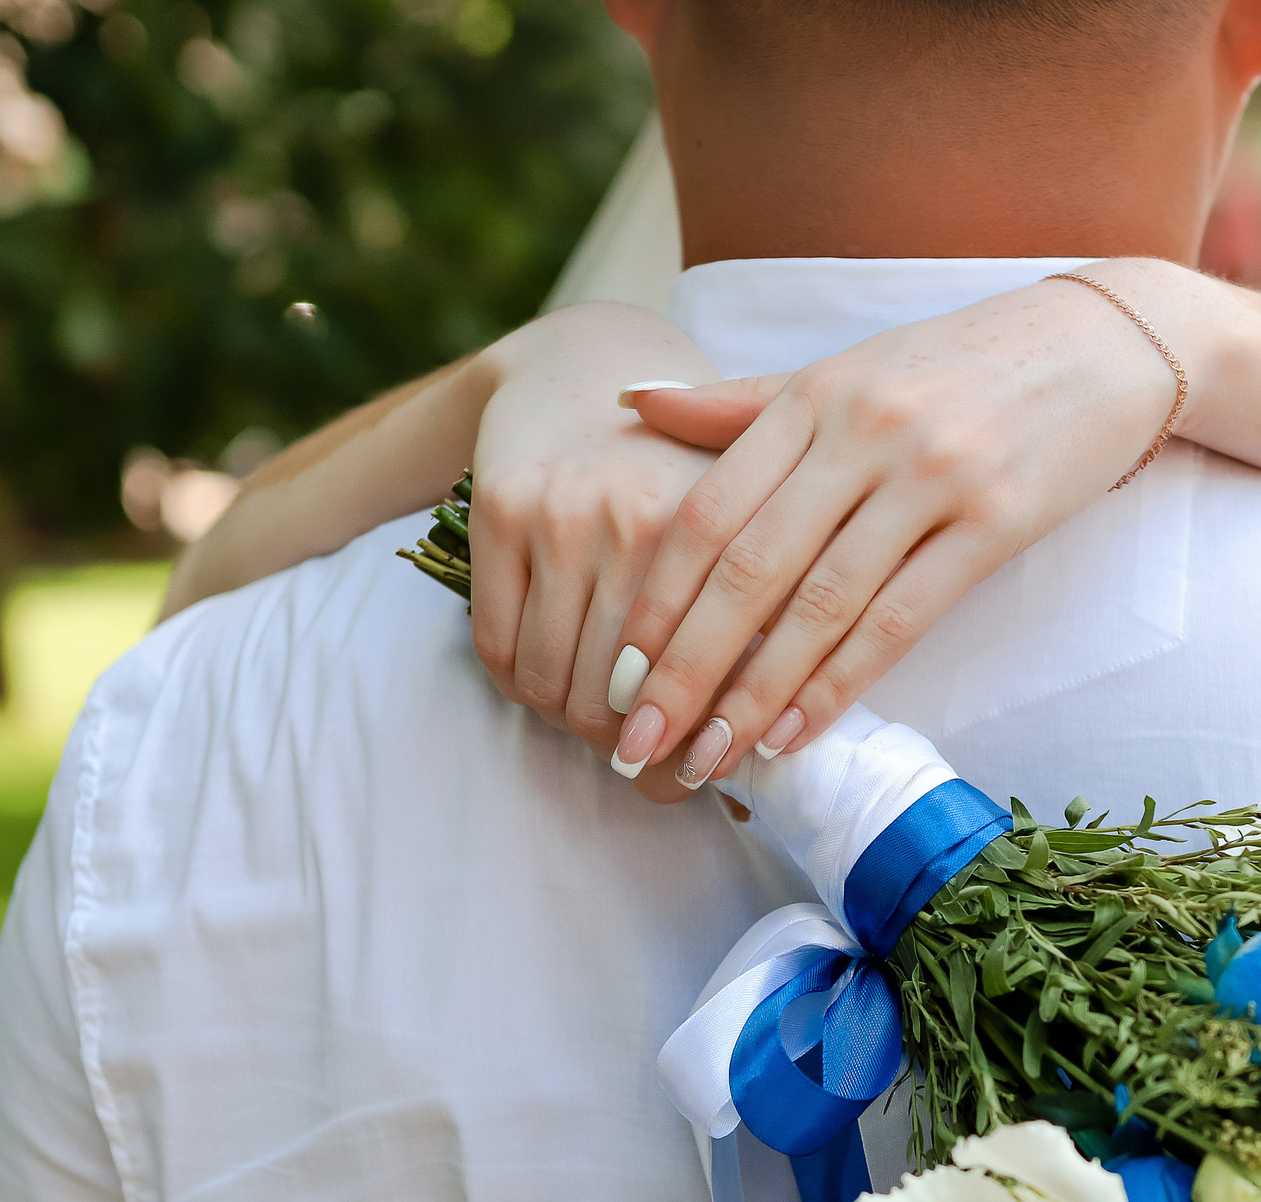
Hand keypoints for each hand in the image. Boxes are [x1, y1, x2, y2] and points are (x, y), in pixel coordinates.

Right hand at [462, 304, 732, 747]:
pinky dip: (519, 686)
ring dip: (568, 721)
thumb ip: (762, 620)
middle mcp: (642, 519)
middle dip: (627, 746)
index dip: (693, 745)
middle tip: (634, 754)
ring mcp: (564, 514)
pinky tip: (544, 678)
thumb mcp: (739, 520)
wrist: (581, 366)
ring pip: (554, 683)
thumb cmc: (673, 468)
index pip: (703, 681)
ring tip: (591, 717)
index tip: (692, 776)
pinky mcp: (501, 511)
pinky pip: (498, 648)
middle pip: (621, 698)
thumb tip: (757, 756)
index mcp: (720, 529)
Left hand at [602, 263, 1186, 801]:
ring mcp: (929, 476)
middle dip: (685, 670)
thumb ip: (738, 405)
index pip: (706, 514)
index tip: (616, 678)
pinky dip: (840, 685)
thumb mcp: (844, 370)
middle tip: (637, 744)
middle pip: (748, 572)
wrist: (1104, 342)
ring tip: (708, 762)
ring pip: (819, 608)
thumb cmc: (958, 366)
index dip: (654, 604)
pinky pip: (900, 619)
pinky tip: (796, 734)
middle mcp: (860, 433)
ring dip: (755, 697)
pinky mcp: (994, 520)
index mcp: (810, 396)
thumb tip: (630, 406)